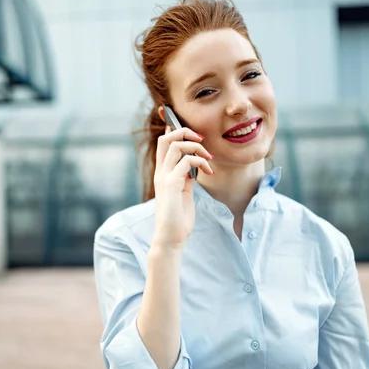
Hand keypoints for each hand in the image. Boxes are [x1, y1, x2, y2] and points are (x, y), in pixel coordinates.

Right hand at [152, 126, 213, 251]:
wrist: (170, 238)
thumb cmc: (177, 218)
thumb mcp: (183, 192)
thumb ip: (185, 178)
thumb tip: (194, 166)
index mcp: (162, 173)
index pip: (163, 144)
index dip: (173, 131)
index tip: (190, 132)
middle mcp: (160, 172)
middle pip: (165, 138)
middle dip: (184, 132)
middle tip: (201, 140)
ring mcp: (164, 177)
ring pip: (175, 145)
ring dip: (196, 146)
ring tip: (208, 157)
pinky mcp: (171, 184)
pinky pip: (186, 161)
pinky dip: (201, 162)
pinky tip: (208, 171)